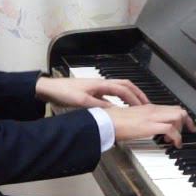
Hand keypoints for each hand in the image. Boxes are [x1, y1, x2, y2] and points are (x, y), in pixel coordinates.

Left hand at [35, 76, 149, 108]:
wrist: (48, 89)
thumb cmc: (63, 92)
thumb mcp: (82, 101)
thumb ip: (99, 106)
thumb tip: (114, 111)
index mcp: (100, 84)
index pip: (124, 90)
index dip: (135, 98)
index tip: (144, 106)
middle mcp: (101, 84)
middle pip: (124, 86)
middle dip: (137, 94)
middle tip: (147, 103)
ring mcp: (96, 88)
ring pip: (118, 90)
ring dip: (129, 97)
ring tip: (136, 106)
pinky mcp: (91, 93)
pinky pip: (110, 96)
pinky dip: (118, 101)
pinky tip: (118, 109)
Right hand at [107, 104, 195, 147]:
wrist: (106, 121)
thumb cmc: (113, 121)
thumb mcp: (131, 118)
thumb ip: (141, 120)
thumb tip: (146, 127)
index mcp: (148, 107)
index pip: (170, 108)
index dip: (180, 116)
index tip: (184, 125)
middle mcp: (152, 109)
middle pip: (178, 110)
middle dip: (187, 121)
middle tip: (189, 131)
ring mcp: (152, 116)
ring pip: (178, 116)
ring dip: (181, 129)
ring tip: (176, 140)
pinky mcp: (150, 125)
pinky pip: (171, 129)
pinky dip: (177, 137)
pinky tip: (175, 144)